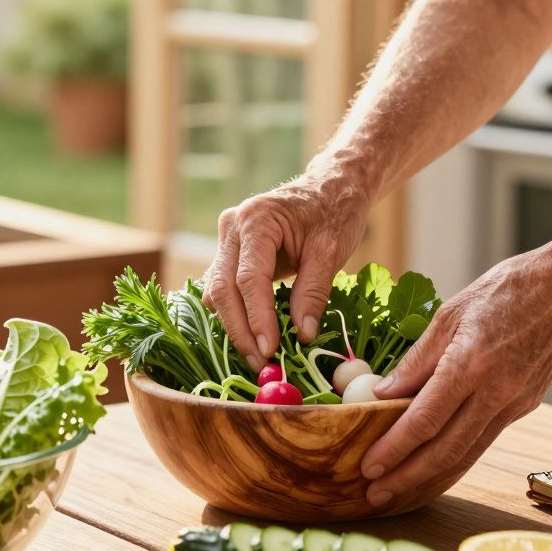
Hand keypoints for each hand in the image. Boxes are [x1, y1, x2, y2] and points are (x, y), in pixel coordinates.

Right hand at [202, 160, 371, 371]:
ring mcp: (227, 239)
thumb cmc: (335, 212)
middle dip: (239, 329)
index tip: (269, 349)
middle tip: (258, 362)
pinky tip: (252, 335)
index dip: (257, 317)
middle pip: (222, 288)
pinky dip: (235, 313)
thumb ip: (313, 291)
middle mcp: (232, 227)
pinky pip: (223, 288)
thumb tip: (301, 335)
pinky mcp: (230, 253)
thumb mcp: (331, 251)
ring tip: (257, 355)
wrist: (331, 188)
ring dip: (234, 325)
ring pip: (217, 291)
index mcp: (256, 219)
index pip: (248, 278)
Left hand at [359, 242, 551, 508]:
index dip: (394, 448)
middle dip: (406, 478)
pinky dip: (456, 460)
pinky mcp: (526, 406)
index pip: (425, 419)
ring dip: (430, 479)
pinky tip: (433, 469)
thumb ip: (417, 358)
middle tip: (375, 495)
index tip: (368, 465)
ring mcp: (515, 403)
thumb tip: (382, 392)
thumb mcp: (451, 312)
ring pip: (467, 453)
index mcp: (471, 363)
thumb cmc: (509, 289)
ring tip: (398, 492)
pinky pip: (484, 441)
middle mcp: (495, 391)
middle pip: (445, 449)